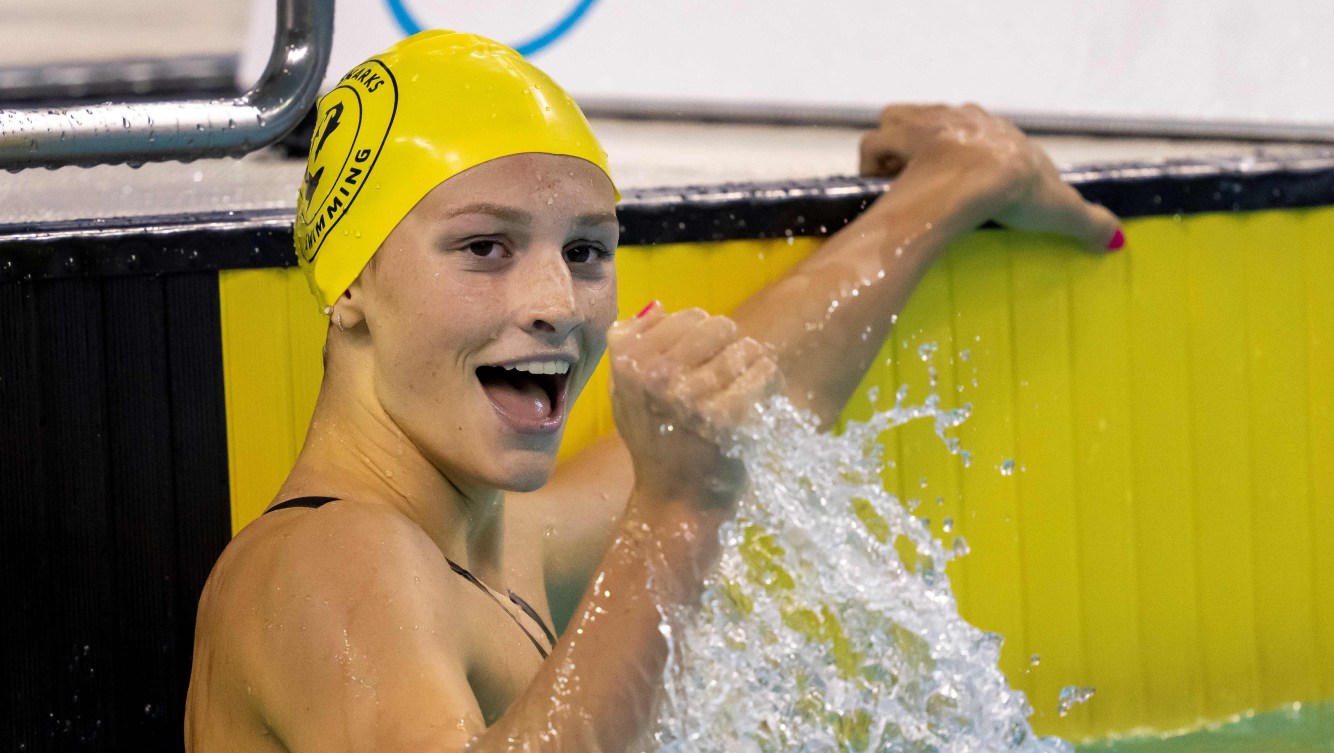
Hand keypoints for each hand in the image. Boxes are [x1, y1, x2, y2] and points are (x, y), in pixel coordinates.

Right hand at [607, 303, 781, 509]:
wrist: (675, 502)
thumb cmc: (654, 446)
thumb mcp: (626, 396)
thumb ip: (630, 349)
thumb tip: (657, 306)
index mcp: (629, 364)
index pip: (686, 317)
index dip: (702, 338)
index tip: (702, 363)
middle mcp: (656, 376)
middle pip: (718, 326)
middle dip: (730, 346)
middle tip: (728, 376)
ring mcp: (691, 396)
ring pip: (746, 347)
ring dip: (753, 365)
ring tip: (744, 389)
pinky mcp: (726, 416)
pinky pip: (764, 372)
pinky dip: (769, 383)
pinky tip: (760, 400)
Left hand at [860, 104, 1122, 251]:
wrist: (983, 178)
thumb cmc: (1021, 192)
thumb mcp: (1063, 211)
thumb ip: (1089, 224)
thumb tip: (1115, 241)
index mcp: (999, 132)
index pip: (984, 137)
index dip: (976, 159)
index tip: (973, 187)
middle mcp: (962, 118)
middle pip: (943, 125)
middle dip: (937, 150)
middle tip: (935, 183)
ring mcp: (929, 123)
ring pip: (902, 123)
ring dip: (898, 148)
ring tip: (901, 180)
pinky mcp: (901, 136)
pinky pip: (877, 141)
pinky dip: (875, 161)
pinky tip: (880, 182)